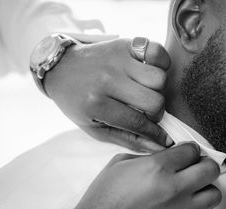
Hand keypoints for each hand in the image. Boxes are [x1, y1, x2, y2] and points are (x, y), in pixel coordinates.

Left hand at [44, 37, 172, 152]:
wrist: (61, 69)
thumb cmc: (78, 102)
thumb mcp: (95, 128)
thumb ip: (127, 139)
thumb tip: (158, 147)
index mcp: (97, 103)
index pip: (138, 123)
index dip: (156, 134)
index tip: (164, 139)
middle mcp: (108, 79)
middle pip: (154, 100)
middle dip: (157, 113)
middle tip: (148, 113)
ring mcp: (118, 58)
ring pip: (160, 78)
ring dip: (158, 90)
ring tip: (147, 93)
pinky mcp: (125, 43)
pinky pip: (157, 51)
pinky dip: (161, 63)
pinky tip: (151, 72)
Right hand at [61, 142, 221, 208]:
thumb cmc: (104, 199)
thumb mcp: (120, 164)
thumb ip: (148, 157)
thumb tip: (167, 157)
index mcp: (157, 167)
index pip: (192, 150)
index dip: (189, 150)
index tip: (186, 153)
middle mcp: (174, 188)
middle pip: (211, 169)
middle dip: (205, 164)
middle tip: (196, 167)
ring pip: (214, 194)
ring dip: (205, 188)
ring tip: (192, 189)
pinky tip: (185, 208)